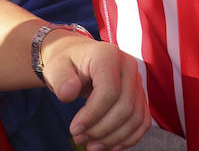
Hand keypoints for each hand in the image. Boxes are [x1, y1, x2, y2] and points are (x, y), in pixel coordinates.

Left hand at [39, 31, 148, 150]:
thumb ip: (60, 79)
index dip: (92, 115)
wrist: (78, 59)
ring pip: (135, 117)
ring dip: (114, 137)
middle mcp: (128, 66)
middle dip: (102, 130)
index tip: (74, 130)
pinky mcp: (139, 95)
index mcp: (109, 56)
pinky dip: (129, 137)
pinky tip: (111, 145)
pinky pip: (142, 120)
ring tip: (92, 145)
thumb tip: (69, 92)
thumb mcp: (56, 67)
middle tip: (79, 138)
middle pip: (125, 107)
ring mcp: (137, 81)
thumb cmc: (67, 64)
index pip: (109, 91)